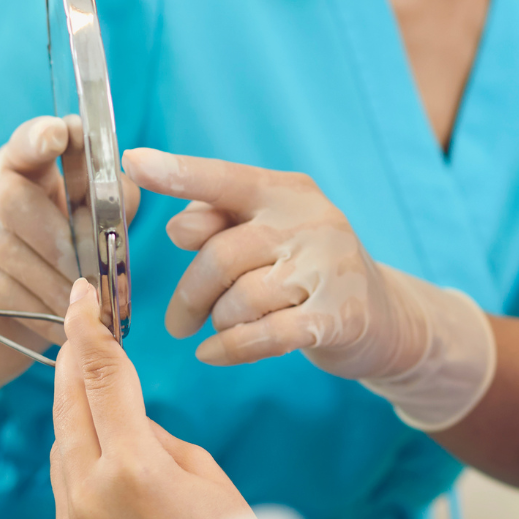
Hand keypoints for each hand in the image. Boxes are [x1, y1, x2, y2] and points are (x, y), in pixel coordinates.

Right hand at [0, 115, 138, 384]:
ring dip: (50, 282)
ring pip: (3, 248)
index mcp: (17, 161)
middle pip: (13, 199)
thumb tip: (122, 195)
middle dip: (59, 242)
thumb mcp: (79, 231)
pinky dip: (32, 306)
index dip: (41, 137)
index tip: (60, 135)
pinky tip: (56, 323)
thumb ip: (105, 208)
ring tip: (82, 306)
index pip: (27, 141)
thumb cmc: (45, 267)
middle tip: (90, 277)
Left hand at [50, 277, 251, 518]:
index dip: (87, 330)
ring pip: (62, 448)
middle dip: (73, 362)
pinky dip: (83, 466)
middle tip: (79, 326)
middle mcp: (91, 496)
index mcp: (135, 468)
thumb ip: (155, 437)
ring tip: (108, 401)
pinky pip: (66, 489)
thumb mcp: (206, 476)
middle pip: (68, 406)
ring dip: (79, 417)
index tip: (80, 297)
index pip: (100, 378)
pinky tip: (114, 467)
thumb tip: (124, 417)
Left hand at [119, 149, 413, 375]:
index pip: (225, 180)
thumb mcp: (267, 236)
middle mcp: (312, 221)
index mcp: (285, 192)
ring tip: (223, 328)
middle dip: (190, 295)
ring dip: (219, 322)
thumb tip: (178, 227)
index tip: (134, 163)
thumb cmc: (307, 271)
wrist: (384, 317)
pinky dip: (231, 349)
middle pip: (221, 255)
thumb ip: (220, 225)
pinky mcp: (340, 315)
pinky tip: (213, 355)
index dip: (178, 173)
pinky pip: (265, 335)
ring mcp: (330, 267)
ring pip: (240, 300)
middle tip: (178, 322)